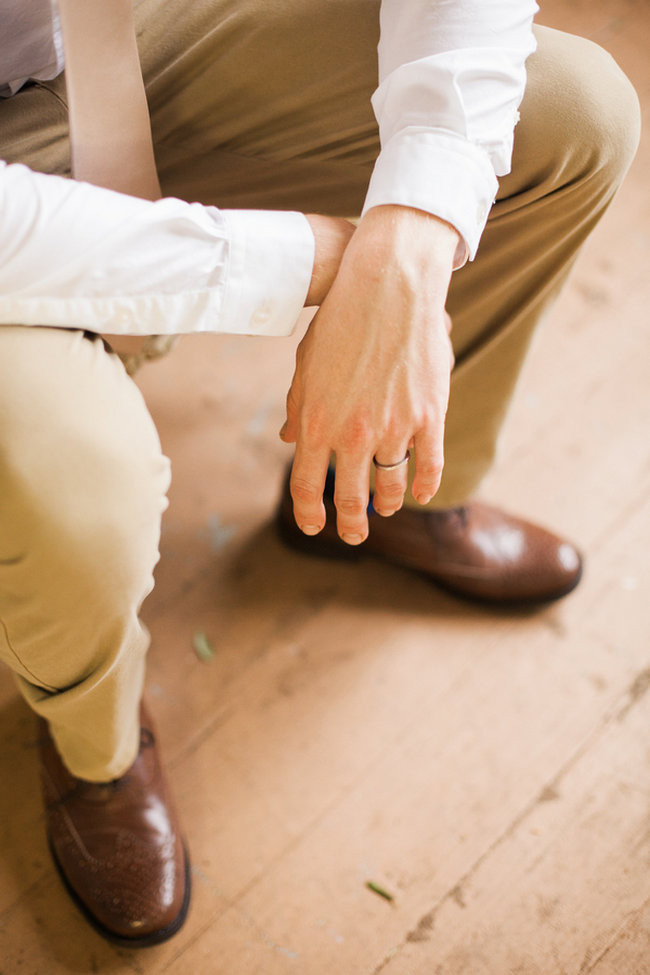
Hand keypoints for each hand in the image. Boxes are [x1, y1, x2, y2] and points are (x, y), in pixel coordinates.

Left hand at [280, 205, 458, 543]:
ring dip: (388, 504)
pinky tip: (421, 494)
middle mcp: (353, 434)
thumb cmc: (341, 322)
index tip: (313, 527)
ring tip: (386, 509)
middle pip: (350, 498)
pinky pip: (430, 467)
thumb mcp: (306, 366)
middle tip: (353, 535)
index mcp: (315, 422)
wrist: (388, 287)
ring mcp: (394, 428)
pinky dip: (426, 486)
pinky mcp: (429, 417)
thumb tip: (287, 438)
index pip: (305, 485)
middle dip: (351, 524)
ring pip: (392, 486)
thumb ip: (298, 408)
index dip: (308, 514)